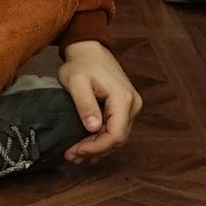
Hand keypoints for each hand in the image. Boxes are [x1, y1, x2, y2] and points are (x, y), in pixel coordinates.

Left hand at [60, 39, 141, 161]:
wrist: (89, 48)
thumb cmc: (81, 63)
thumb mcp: (76, 80)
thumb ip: (84, 103)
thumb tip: (93, 128)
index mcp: (123, 99)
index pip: (116, 134)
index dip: (97, 147)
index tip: (76, 151)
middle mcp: (133, 106)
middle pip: (117, 138)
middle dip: (95, 150)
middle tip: (72, 156)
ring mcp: (131, 108)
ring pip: (117, 136)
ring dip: (97, 148)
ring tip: (76, 155)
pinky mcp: (125, 109)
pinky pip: (115, 129)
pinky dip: (101, 140)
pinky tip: (87, 147)